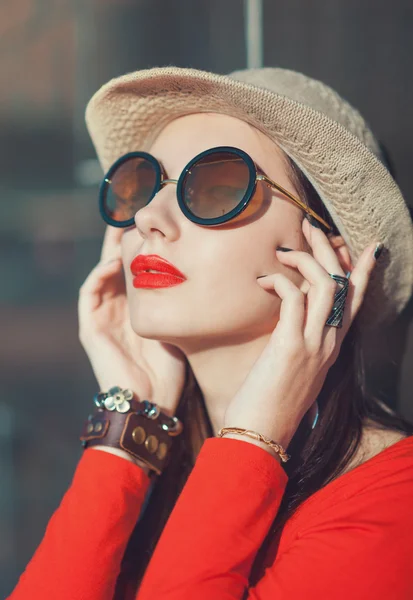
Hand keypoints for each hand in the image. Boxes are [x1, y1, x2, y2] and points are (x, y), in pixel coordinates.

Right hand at [78, 225, 186, 417]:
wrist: (150, 404)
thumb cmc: (170, 372)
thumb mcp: (181, 330)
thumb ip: (187, 306)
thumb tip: (215, 281)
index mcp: (138, 309)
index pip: (138, 270)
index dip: (143, 248)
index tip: (157, 225)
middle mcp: (118, 309)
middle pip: (117, 265)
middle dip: (123, 240)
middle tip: (132, 212)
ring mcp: (103, 318)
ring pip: (102, 274)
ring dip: (109, 251)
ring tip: (121, 228)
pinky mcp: (90, 328)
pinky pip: (89, 295)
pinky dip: (98, 276)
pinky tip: (112, 262)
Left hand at [223, 217, 379, 454]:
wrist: (262, 434)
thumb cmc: (271, 401)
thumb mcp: (294, 366)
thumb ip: (299, 336)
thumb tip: (291, 307)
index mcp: (331, 347)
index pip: (356, 302)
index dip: (362, 272)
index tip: (366, 247)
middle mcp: (329, 343)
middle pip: (342, 284)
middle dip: (327, 249)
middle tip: (309, 227)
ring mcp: (313, 345)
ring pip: (325, 285)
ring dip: (305, 259)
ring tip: (283, 251)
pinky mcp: (291, 346)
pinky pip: (294, 299)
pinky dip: (281, 281)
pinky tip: (265, 281)